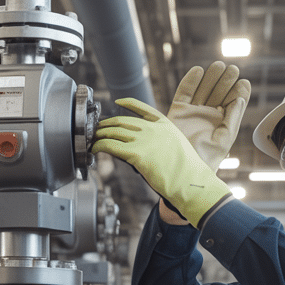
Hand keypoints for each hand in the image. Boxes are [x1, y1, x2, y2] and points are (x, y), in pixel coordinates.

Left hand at [92, 98, 231, 227]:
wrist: (191, 183)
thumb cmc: (186, 173)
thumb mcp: (176, 147)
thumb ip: (160, 142)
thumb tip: (141, 148)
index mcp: (165, 125)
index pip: (143, 108)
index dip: (128, 103)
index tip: (117, 101)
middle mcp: (153, 129)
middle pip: (123, 121)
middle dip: (107, 124)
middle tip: (98, 129)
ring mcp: (145, 140)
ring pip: (115, 132)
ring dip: (101, 135)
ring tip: (93, 139)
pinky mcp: (137, 154)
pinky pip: (111, 146)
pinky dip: (100, 146)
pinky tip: (95, 149)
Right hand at [167, 61, 250, 169]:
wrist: (179, 170)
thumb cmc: (204, 161)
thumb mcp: (224, 140)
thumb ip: (232, 119)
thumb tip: (240, 99)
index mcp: (222, 125)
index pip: (232, 104)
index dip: (238, 92)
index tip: (243, 83)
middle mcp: (208, 117)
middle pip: (218, 94)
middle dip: (226, 81)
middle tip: (232, 70)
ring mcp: (192, 113)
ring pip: (203, 90)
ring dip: (211, 78)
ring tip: (219, 66)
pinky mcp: (177, 112)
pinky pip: (184, 93)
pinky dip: (190, 81)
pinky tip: (199, 71)